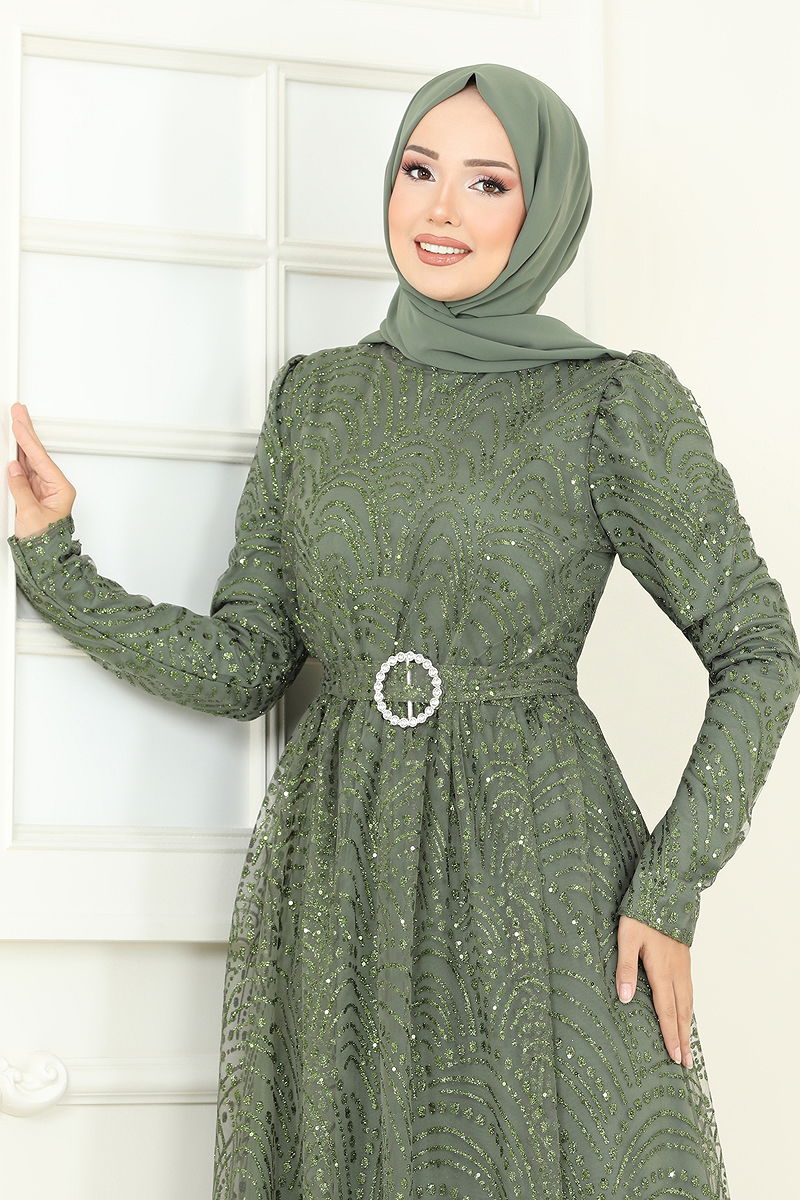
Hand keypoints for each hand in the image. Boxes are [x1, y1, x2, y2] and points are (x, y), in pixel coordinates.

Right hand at [7, 402, 75, 539]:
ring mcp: (43, 489)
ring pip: (28, 460)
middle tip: (18, 412)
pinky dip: (16, 459)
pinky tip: (12, 447)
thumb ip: (20, 489)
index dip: (28, 439)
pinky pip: (22, 472)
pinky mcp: (33, 494)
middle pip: (37, 454)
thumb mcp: (30, 514)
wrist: (46, 560)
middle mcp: (53, 486)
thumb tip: (13, 469)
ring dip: (20, 443)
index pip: (41, 458)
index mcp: (60, 488)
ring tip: (14, 423)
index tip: (18, 423)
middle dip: (26, 432)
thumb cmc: (45, 542)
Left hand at [615, 913, 693, 1068]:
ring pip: (688, 1002)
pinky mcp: (685, 959)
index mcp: (662, 971)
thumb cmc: (642, 915)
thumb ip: (625, 967)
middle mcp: (677, 972)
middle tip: (686, 1063)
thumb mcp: (627, 938)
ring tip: (688, 1045)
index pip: (666, 1011)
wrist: (666, 893)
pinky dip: (689, 1008)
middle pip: (681, 1013)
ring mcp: (683, 966)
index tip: (675, 1058)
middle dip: (683, 1039)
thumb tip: (624, 998)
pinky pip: (689, 991)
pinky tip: (687, 1012)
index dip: (670, 1036)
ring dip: (688, 1026)